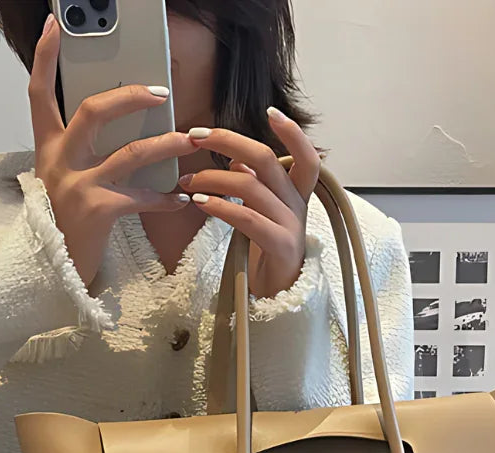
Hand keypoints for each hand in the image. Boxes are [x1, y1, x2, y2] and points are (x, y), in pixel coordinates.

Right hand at [29, 14, 193, 287]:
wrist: (55, 270)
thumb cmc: (67, 223)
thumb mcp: (64, 180)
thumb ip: (83, 151)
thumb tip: (122, 124)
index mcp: (49, 147)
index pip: (38, 92)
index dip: (43, 56)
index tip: (53, 23)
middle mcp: (59, 161)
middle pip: (92, 111)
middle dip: (129, 97)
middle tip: (160, 92)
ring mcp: (77, 185)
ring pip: (129, 153)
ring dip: (165, 145)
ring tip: (189, 141)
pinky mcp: (97, 210)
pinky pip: (141, 196)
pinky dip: (165, 198)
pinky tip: (182, 199)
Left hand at [178, 109, 321, 299]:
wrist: (278, 298)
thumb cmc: (267, 252)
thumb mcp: (262, 213)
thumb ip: (255, 185)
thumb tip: (237, 159)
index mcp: (296, 194)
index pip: (306, 156)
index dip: (292, 133)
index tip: (270, 112)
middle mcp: (297, 206)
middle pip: (267, 160)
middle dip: (228, 141)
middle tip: (194, 137)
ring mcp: (290, 226)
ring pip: (251, 186)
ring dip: (213, 178)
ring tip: (187, 181)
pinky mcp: (279, 247)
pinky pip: (248, 219)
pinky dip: (221, 207)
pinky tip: (200, 203)